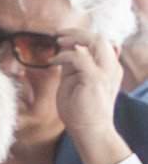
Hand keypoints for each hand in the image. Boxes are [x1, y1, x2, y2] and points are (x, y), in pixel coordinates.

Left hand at [50, 32, 127, 163]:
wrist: (89, 131)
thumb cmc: (80, 110)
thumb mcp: (75, 81)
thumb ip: (74, 66)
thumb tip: (65, 51)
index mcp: (109, 68)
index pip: (101, 43)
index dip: (82, 35)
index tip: (62, 36)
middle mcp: (111, 68)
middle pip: (100, 38)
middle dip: (78, 32)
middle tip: (58, 35)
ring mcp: (105, 72)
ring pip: (95, 41)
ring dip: (74, 39)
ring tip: (57, 43)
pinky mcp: (94, 79)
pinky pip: (79, 57)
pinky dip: (64, 55)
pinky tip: (52, 62)